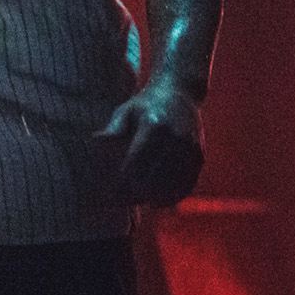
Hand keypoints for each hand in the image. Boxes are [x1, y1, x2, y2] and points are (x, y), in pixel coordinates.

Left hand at [91, 84, 202, 206]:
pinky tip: (160, 202)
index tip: (112, 193)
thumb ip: (114, 128)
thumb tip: (95, 139)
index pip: (136, 163)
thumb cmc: (145, 103)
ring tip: (140, 203)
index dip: (123, 182)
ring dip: (155, 198)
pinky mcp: (199, 154)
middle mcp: (175, 138)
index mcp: (154, 126)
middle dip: (137, 194)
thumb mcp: (126, 110)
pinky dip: (175, 196)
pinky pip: (188, 182)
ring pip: (172, 184)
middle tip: (123, 203)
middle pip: (155, 177)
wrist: (179, 91)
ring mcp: (190, 147)